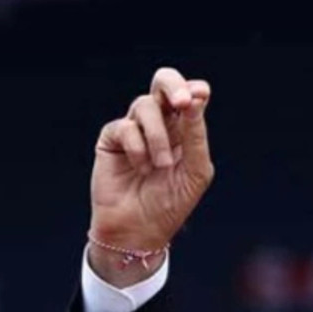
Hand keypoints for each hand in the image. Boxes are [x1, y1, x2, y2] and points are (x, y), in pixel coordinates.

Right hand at [88, 67, 213, 285]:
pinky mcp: (112, 138)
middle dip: (172, 85)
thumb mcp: (194, 170)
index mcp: (185, 129)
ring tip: (161, 166)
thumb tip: (197, 96)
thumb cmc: (171, 203)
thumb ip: (196, 134)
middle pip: (163, 82)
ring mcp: (134, 129)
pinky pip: (125, 126)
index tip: (200, 95)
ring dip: (158, 137)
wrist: (140, 229)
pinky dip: (137, 148)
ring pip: (145, 104)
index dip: (194, 89)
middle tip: (181, 102)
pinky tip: (140, 168)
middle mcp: (160, 123)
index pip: (190, 95)